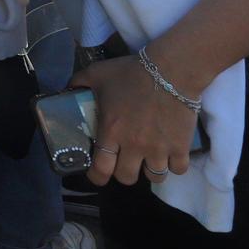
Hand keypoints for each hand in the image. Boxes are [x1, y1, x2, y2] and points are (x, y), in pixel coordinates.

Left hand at [75, 53, 199, 187]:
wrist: (171, 70)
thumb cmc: (132, 72)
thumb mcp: (98, 73)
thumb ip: (79, 82)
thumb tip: (67, 89)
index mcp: (111, 132)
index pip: (101, 169)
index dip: (97, 176)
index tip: (98, 174)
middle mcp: (134, 146)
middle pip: (127, 178)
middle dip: (124, 173)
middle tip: (126, 161)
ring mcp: (159, 149)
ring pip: (154, 178)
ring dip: (150, 170)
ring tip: (150, 158)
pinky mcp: (181, 147)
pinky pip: (178, 169)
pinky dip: (175, 165)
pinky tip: (171, 154)